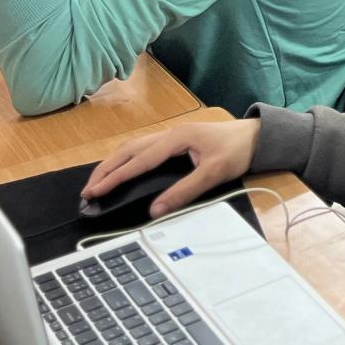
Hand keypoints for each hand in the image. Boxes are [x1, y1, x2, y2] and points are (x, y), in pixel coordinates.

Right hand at [84, 121, 260, 219]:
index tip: (95, 192)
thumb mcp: (213, 173)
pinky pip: (143, 148)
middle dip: (106, 169)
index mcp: (176, 139)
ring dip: (114, 163)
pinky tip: (122, 170)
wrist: (256, 136)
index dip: (115, 177)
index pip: (138, 160)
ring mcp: (172, 135)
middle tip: (88, 190)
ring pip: (134, 147)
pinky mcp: (176, 140)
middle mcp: (169, 134)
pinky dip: (127, 159)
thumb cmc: (236, 151)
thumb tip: (155, 210)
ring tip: (98, 182)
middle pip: (129, 150)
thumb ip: (184, 191)